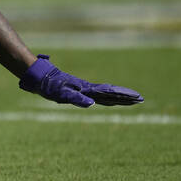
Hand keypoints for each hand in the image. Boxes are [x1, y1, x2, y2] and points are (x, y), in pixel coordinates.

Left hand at [19, 55, 143, 107]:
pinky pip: (98, 94)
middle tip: (141, 99)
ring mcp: (84, 89)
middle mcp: (88, 89)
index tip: (137, 98)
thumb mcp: (61, 94)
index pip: (109, 93)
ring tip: (131, 99)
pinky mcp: (79, 89)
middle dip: (126, 97)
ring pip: (106, 94)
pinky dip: (108, 97)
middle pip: (111, 93)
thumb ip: (76, 98)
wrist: (38, 76)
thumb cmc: (49, 85)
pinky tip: (110, 99)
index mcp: (86, 90)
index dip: (123, 96)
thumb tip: (91, 104)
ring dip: (119, 97)